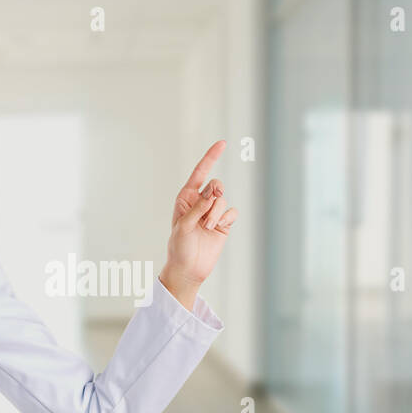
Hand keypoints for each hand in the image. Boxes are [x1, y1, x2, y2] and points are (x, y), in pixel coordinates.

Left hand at [161, 140, 237, 309]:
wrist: (189, 269)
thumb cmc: (179, 246)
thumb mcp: (184, 225)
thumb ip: (199, 206)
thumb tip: (214, 189)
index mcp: (186, 197)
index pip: (200, 172)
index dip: (211, 157)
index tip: (222, 143)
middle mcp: (200, 202)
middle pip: (216, 185)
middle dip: (213, 197)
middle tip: (207, 212)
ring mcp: (212, 213)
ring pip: (223, 201)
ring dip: (215, 215)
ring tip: (206, 229)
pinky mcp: (223, 224)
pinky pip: (232, 213)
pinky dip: (226, 220)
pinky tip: (218, 230)